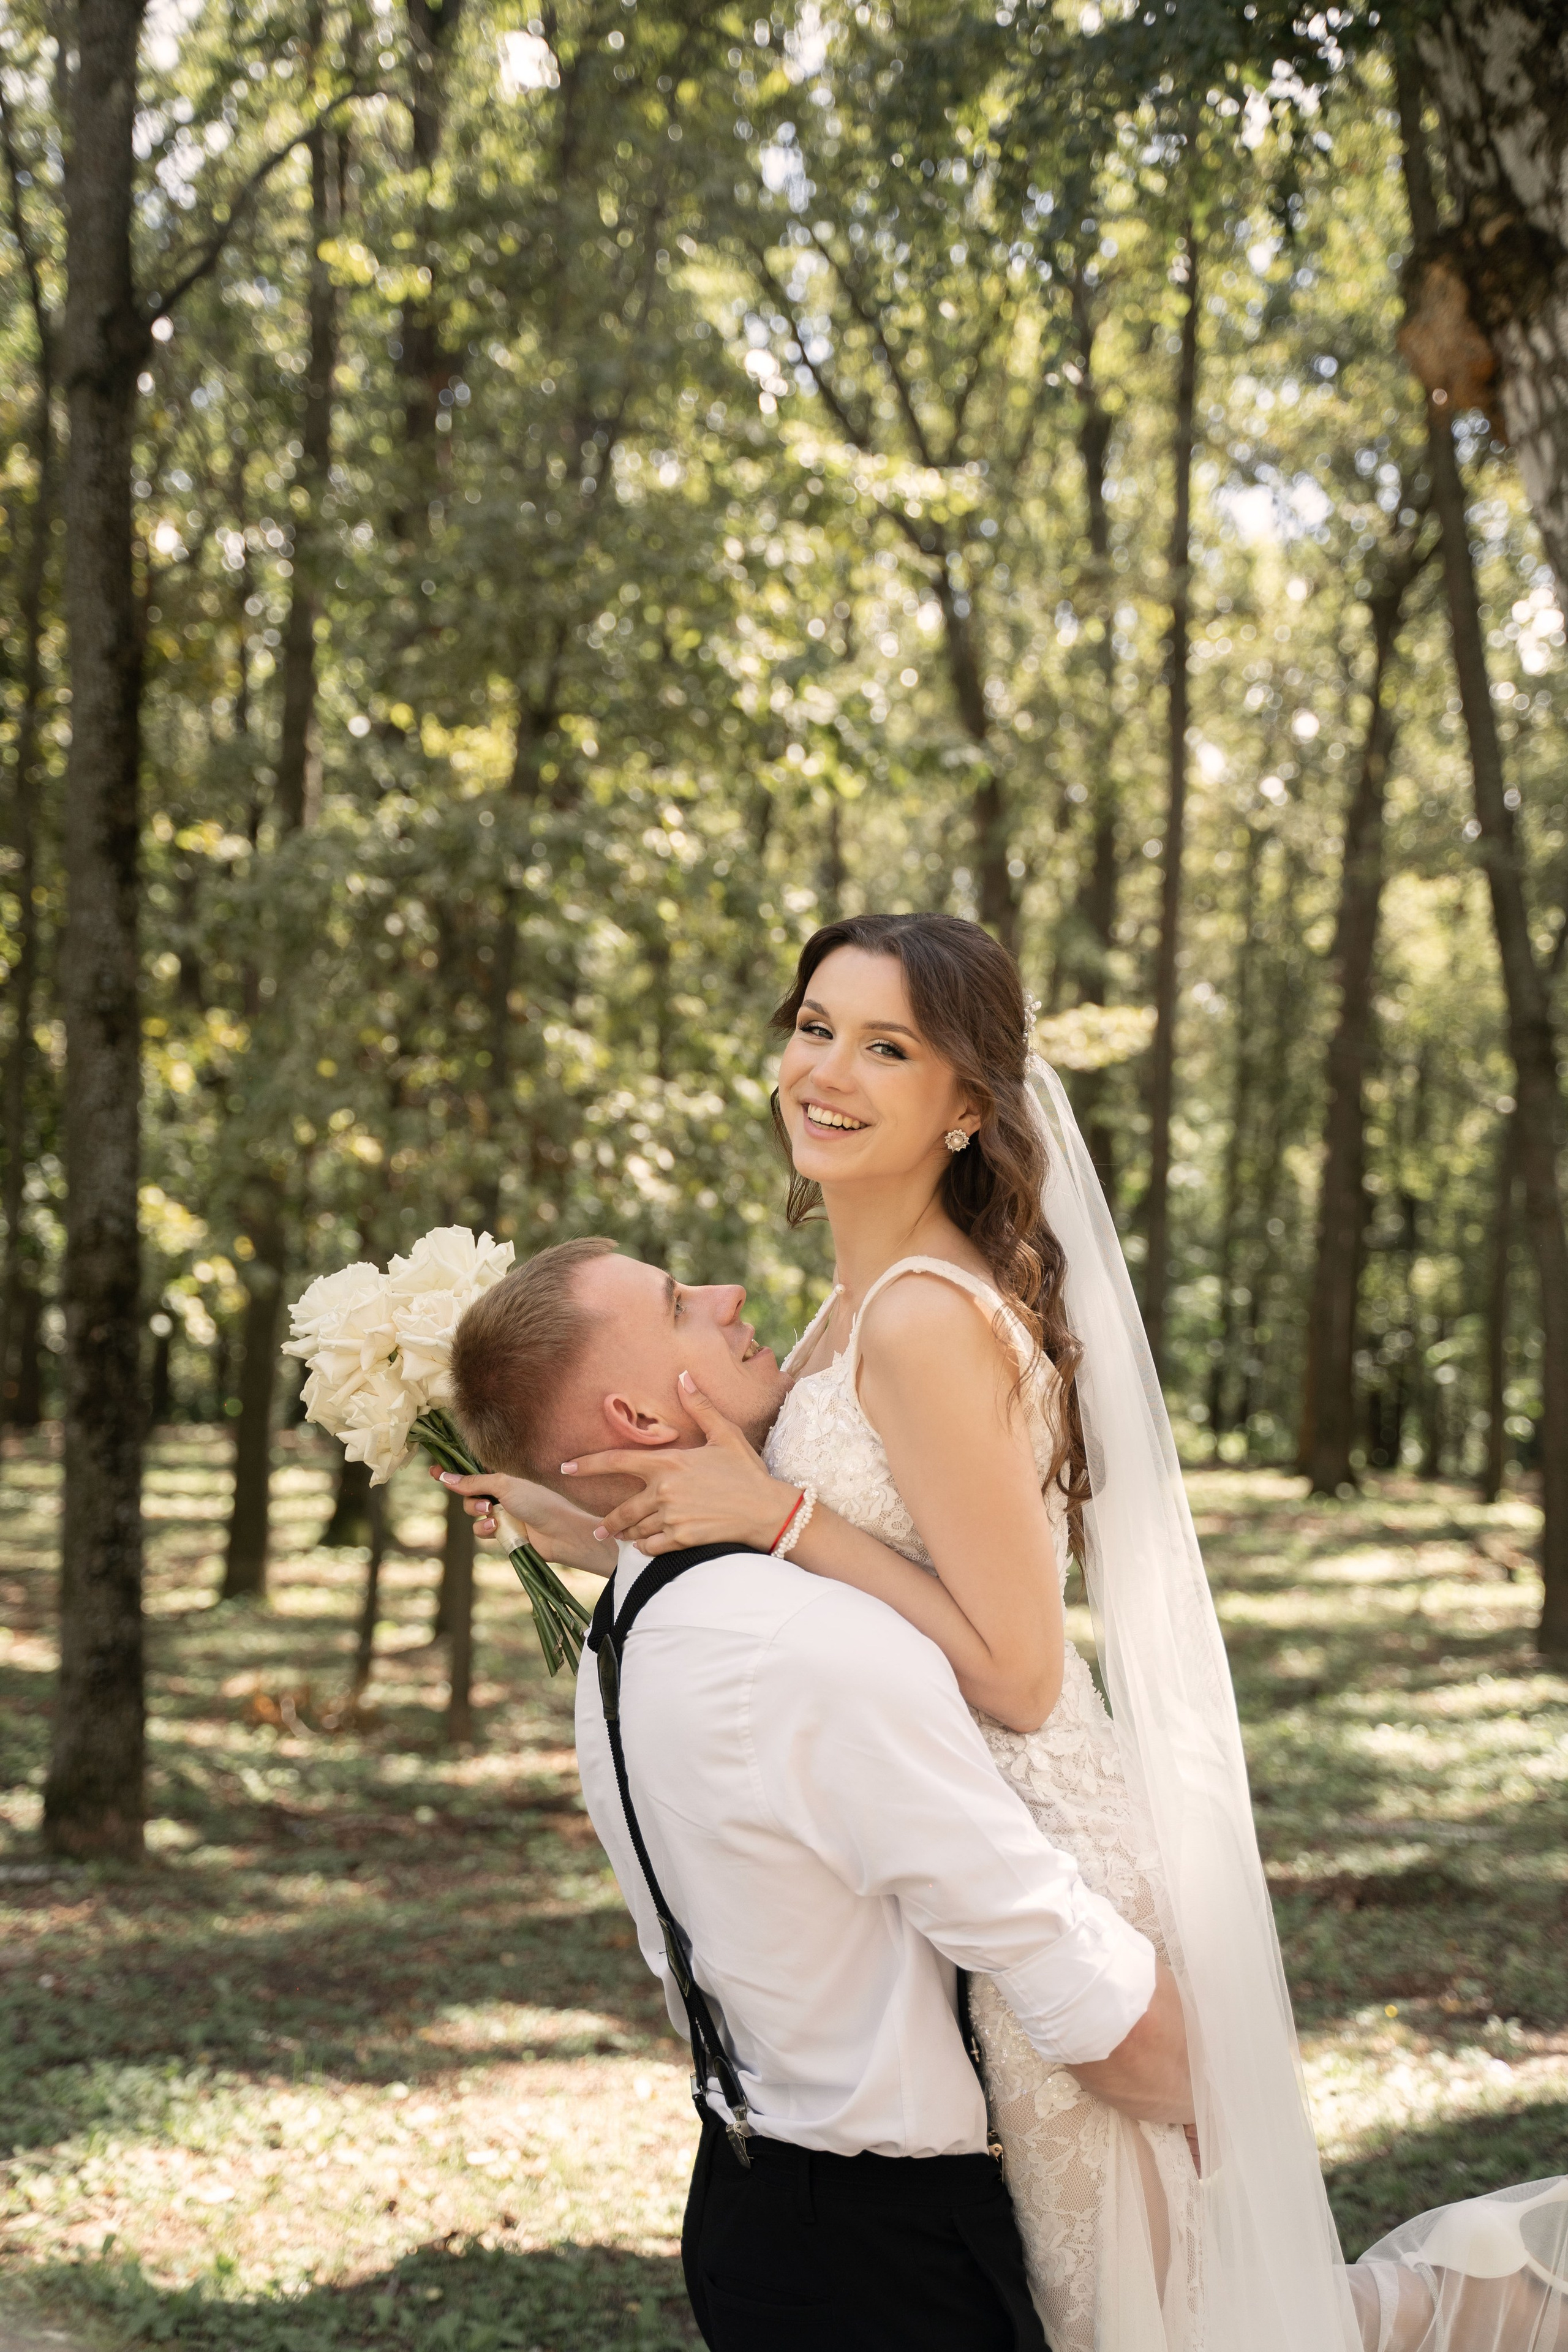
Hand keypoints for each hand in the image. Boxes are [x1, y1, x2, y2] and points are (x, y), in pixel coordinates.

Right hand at [430, 1466, 599, 1569]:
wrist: (559, 1531)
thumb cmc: (537, 1501)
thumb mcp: (504, 1485)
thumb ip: (473, 1482)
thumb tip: (444, 1477)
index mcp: (503, 1478)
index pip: (473, 1473)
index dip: (453, 1473)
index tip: (433, 1471)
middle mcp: (501, 1494)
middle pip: (468, 1495)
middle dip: (471, 1500)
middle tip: (484, 1505)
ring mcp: (502, 1514)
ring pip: (473, 1515)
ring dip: (477, 1516)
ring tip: (492, 1517)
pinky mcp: (503, 1533)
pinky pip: (481, 1531)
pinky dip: (484, 1531)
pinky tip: (495, 1530)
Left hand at [563, 1374, 799, 1555]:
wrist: (768, 1510)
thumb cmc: (747, 1471)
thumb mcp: (725, 1435)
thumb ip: (700, 1407)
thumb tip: (683, 1376)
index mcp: (668, 1464)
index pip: (617, 1462)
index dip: (588, 1465)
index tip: (565, 1469)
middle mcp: (663, 1492)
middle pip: (620, 1509)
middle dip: (606, 1522)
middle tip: (597, 1529)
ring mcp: (670, 1518)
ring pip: (634, 1530)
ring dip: (625, 1535)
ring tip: (618, 1539)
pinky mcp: (681, 1540)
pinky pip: (650, 1548)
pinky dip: (644, 1548)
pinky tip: (645, 1547)